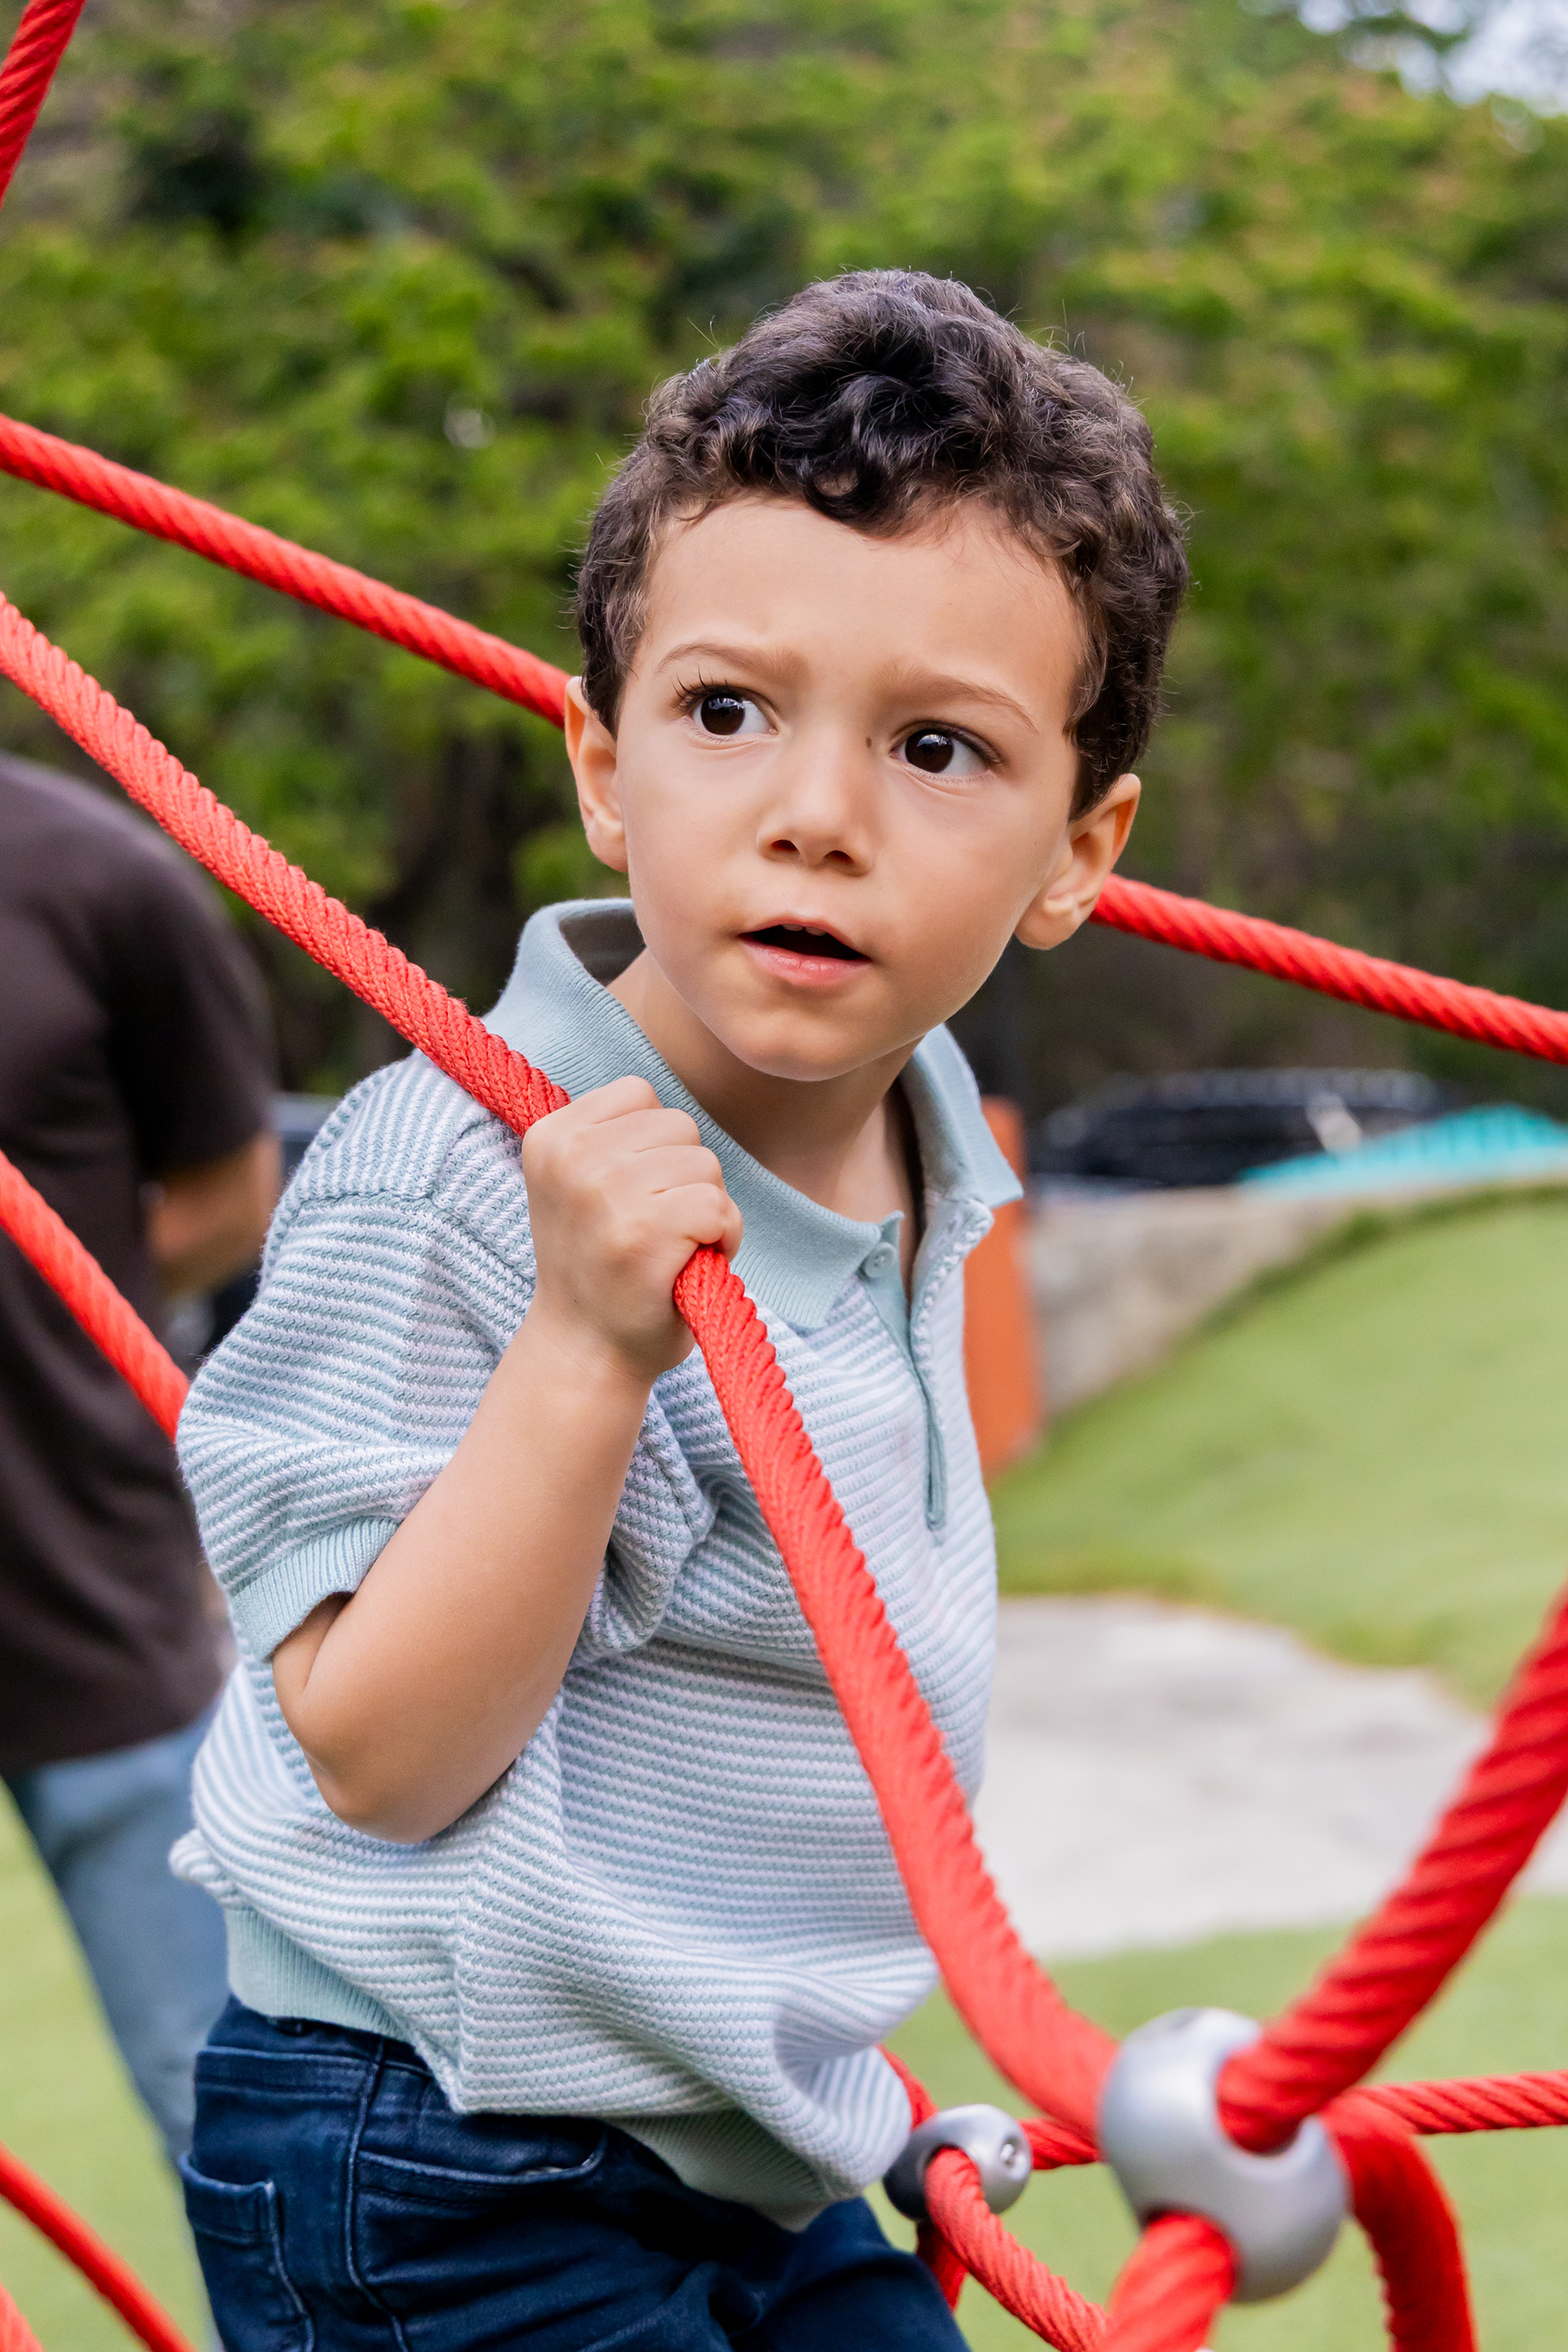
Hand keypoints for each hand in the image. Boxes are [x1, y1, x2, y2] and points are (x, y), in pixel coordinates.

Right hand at [521, 1076, 741, 1384]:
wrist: (585, 1354)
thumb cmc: (599, 1268)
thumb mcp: (576, 1186)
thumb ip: (610, 1138)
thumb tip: (664, 1108)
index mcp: (550, 1137)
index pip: (640, 1094)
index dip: (656, 1146)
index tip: (631, 1196)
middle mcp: (571, 1158)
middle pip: (680, 1125)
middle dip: (685, 1175)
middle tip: (656, 1229)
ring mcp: (605, 1194)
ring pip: (705, 1163)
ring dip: (707, 1207)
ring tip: (670, 1247)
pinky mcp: (643, 1234)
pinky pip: (718, 1206)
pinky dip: (724, 1236)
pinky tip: (691, 1263)